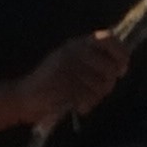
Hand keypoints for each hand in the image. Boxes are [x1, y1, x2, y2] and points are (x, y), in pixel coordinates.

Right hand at [14, 30, 132, 125]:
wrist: (24, 97)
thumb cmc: (53, 84)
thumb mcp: (73, 64)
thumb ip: (95, 62)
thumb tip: (121, 67)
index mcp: (77, 44)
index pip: (108, 39)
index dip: (121, 54)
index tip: (122, 69)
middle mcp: (73, 51)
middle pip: (109, 68)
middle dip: (108, 84)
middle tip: (98, 91)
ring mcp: (67, 66)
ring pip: (100, 85)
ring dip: (95, 98)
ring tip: (83, 100)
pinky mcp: (63, 83)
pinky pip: (88, 96)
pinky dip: (86, 105)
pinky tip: (79, 107)